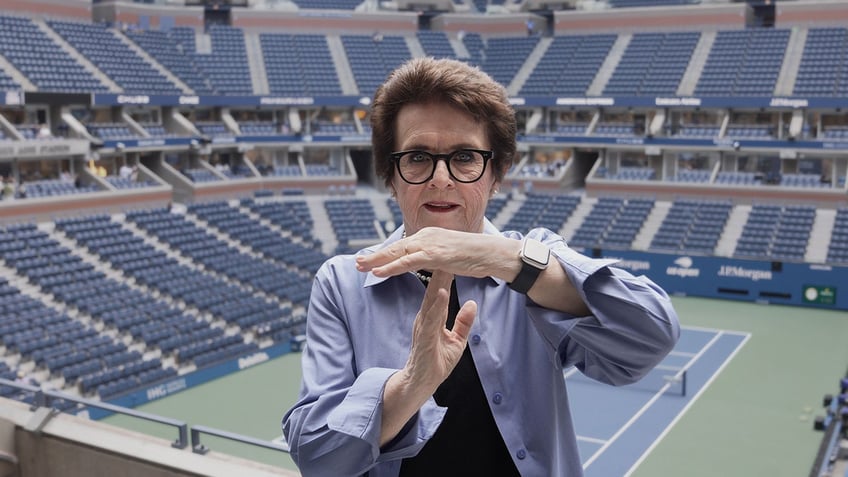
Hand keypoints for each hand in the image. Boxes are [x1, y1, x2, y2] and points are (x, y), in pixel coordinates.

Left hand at [356, 227, 511, 279]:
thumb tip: (428, 262)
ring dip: (376, 261)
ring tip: (360, 267)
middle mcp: (426, 236)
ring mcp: (430, 244)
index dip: (384, 253)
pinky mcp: (435, 255)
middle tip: (357, 262)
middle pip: (395, 248)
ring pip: (397, 254)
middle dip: (375, 256)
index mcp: (429, 236)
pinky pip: (408, 262)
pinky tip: (378, 273)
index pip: (402, 246)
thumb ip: (436, 257)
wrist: (492, 253)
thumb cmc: (476, 256)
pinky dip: (391, 267)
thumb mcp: (451, 255)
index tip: (370, 259)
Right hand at [402, 270, 476, 389]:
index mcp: (431, 317)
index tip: (452, 258)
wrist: (420, 384)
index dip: (445, 275)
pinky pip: (431, 319)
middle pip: (432, 291)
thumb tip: (472, 304)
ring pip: (431, 301)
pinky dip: (436, 305)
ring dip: (437, 283)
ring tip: (444, 266)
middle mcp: (425, 318)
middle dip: (439, 271)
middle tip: (445, 251)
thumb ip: (463, 322)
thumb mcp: (456, 340)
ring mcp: (423, 327)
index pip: (438, 292)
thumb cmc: (435, 362)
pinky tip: (440, 292)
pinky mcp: (424, 338)